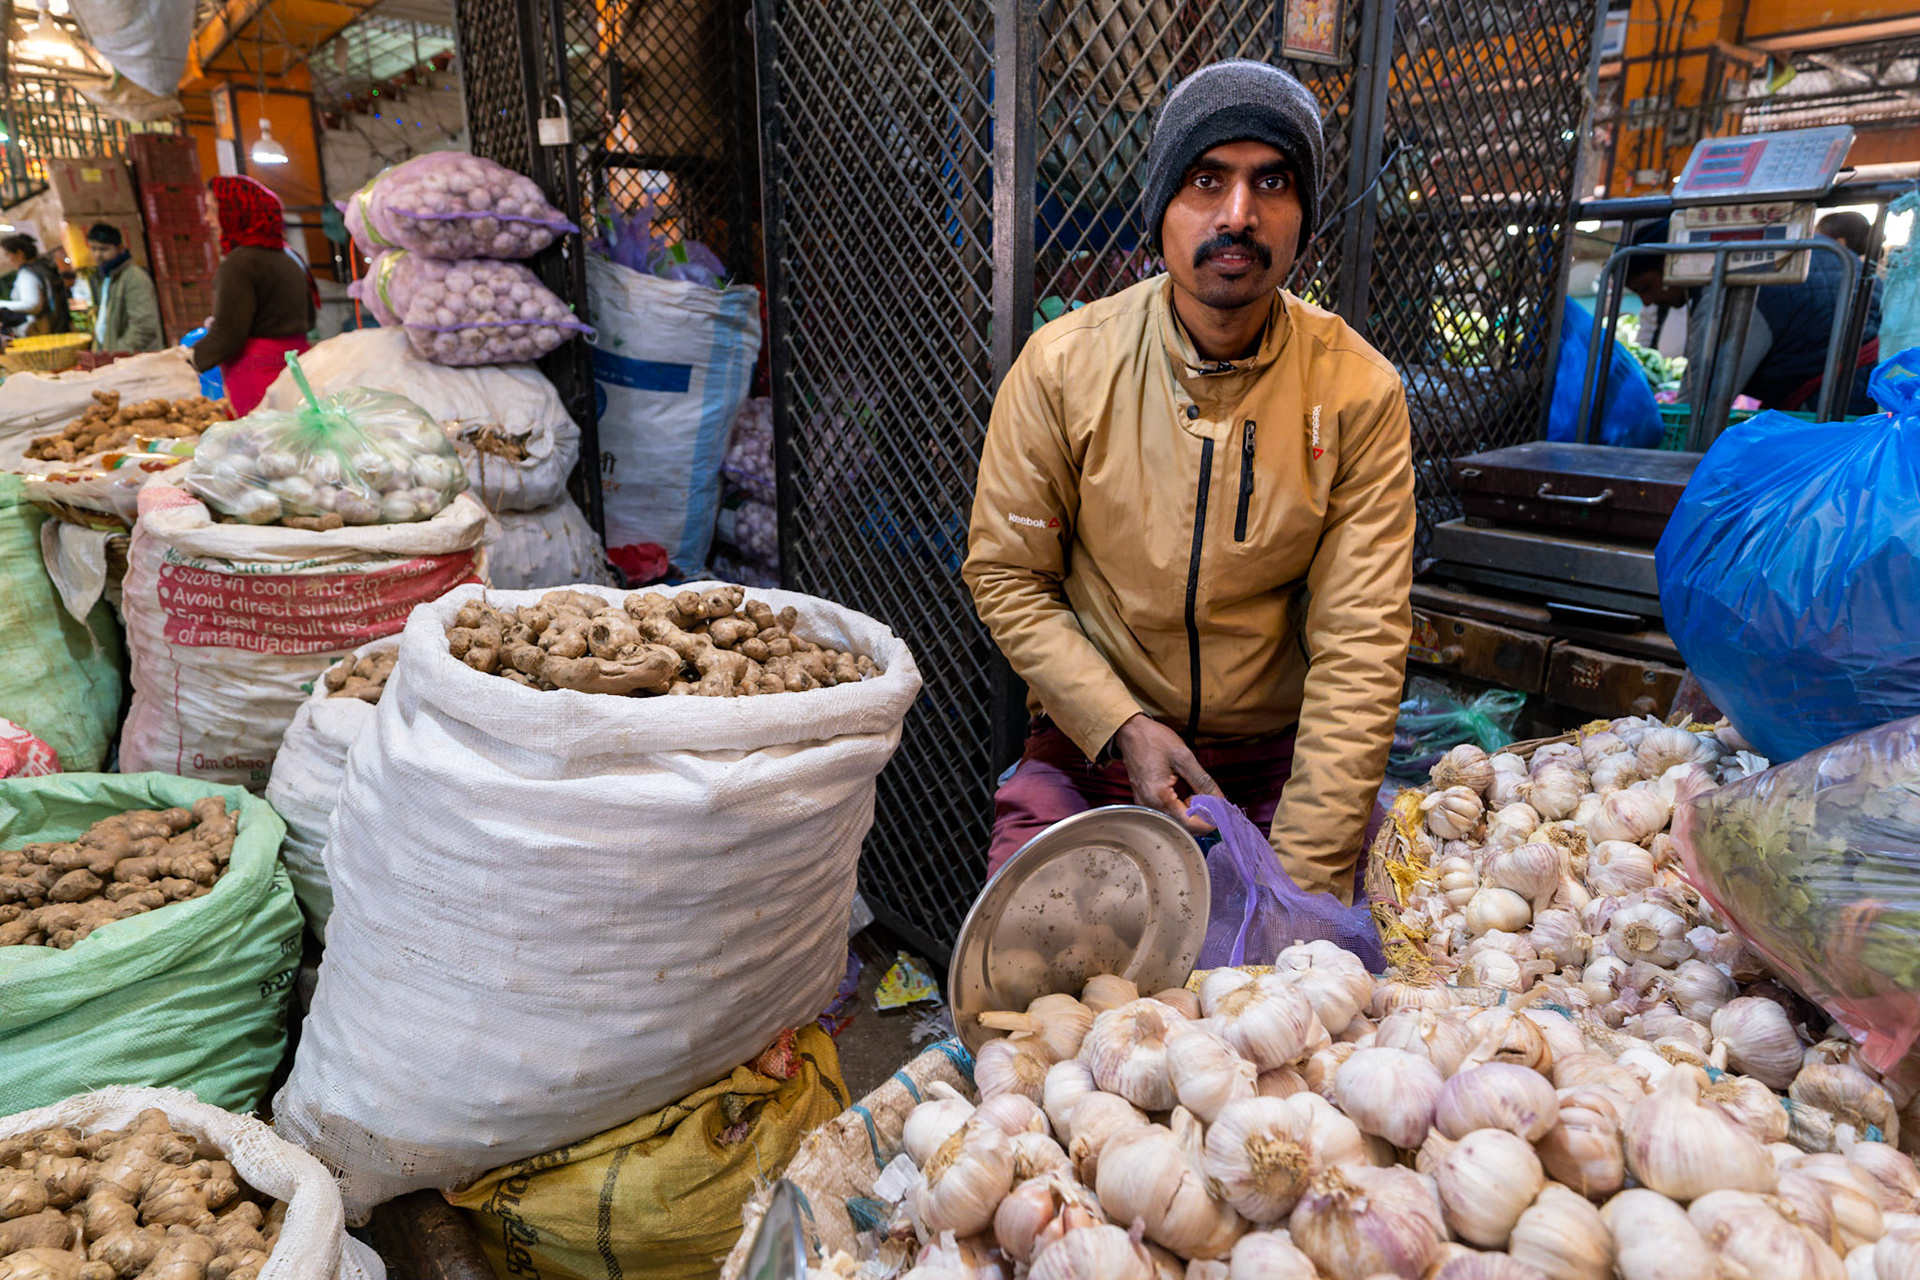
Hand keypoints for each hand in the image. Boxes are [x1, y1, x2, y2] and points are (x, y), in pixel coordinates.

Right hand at [1111, 714, 1224, 832]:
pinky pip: (1168, 816)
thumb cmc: (1154, 740)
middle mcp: (1149, 807)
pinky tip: (1186, 796)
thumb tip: (1220, 800)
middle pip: (1183, 827)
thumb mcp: (1183, 756)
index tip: (1221, 810)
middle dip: (1202, 817)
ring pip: (1176, 823)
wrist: (1130, 732)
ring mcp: (1145, 806)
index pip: (1189, 823)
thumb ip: (1203, 781)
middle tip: (1212, 800)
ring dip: (1192, 814)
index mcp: (1158, 796)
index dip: (1209, 821)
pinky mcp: (1145, 804)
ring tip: (1198, 795)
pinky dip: (1182, 811)